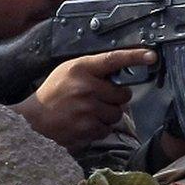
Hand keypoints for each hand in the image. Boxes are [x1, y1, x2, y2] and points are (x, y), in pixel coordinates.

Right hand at [11, 49, 156, 152]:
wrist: (33, 117)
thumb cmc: (54, 91)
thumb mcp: (70, 70)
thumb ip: (94, 69)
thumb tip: (121, 73)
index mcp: (81, 68)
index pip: (113, 59)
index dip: (134, 57)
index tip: (151, 56)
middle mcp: (87, 88)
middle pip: (123, 94)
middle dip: (116, 98)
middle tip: (101, 98)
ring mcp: (87, 109)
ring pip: (117, 114)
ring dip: (108, 114)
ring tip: (90, 111)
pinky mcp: (87, 128)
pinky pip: (107, 129)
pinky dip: (100, 127)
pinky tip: (86, 122)